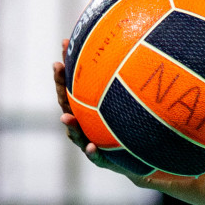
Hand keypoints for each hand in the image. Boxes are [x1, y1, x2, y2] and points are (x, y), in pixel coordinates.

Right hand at [53, 39, 153, 182]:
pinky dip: (92, 152)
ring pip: (75, 132)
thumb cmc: (135, 128)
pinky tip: (91, 147)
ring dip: (70, 124)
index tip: (65, 43)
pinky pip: (96, 157)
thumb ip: (134, 85)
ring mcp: (90, 141)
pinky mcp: (102, 160)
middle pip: (67, 103)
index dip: (69, 65)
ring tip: (66, 117)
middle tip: (57, 67)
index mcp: (88, 108)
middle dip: (60, 86)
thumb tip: (146, 51)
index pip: (73, 85)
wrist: (142, 161)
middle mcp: (85, 123)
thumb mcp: (134, 106)